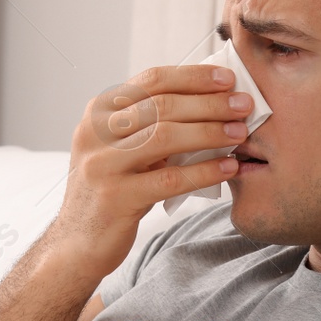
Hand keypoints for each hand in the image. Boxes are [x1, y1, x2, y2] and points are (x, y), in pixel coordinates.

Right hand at [43, 64, 251, 278]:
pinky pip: (170, 179)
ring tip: (241, 133)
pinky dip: (205, 170)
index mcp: (99, 112)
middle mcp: (95, 133)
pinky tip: (229, 168)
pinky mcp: (116, 198)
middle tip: (244, 105)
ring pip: (165, 137)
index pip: (151, 81)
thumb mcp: (123, 150)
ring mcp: (102, 165)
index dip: (193, 77)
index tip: (227, 79)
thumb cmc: (111, 191)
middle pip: (162, 106)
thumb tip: (211, 103)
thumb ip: (151, 125)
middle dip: (209, 103)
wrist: (77, 243)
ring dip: (210, 132)